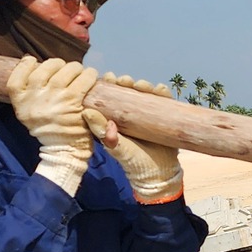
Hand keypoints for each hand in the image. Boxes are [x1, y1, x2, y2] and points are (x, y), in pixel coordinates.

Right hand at [6, 56, 95, 152]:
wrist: (62, 150)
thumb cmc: (47, 127)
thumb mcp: (27, 111)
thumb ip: (28, 91)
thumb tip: (31, 62)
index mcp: (20, 100)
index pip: (17, 74)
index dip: (26, 65)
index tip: (34, 62)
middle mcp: (35, 98)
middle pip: (45, 68)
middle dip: (56, 64)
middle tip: (65, 69)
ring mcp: (54, 99)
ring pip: (65, 70)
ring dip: (75, 68)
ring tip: (79, 72)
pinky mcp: (73, 102)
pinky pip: (83, 80)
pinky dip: (89, 75)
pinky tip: (91, 76)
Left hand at [83, 74, 184, 203]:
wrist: (158, 173)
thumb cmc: (133, 161)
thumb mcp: (115, 147)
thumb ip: (102, 132)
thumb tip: (87, 112)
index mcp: (117, 117)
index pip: (112, 96)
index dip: (110, 85)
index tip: (108, 79)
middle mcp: (133, 113)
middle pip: (129, 91)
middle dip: (126, 82)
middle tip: (124, 81)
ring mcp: (149, 114)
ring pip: (146, 93)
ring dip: (143, 85)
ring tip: (141, 85)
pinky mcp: (165, 116)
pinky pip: (164, 101)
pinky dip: (162, 93)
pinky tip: (159, 90)